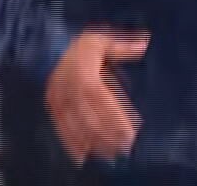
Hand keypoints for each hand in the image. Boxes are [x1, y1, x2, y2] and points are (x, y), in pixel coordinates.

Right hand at [46, 30, 147, 164]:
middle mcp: (69, 87)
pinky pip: (61, 128)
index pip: (101, 99)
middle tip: (125, 147)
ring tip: (111, 153)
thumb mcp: (104, 41)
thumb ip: (124, 46)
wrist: (51, 47)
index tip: (130, 133)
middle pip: (89, 117)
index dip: (115, 118)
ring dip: (93, 142)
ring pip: (75, 126)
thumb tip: (146, 43)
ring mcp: (58, 98)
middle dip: (107, 135)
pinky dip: (72, 143)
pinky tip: (84, 156)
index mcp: (83, 71)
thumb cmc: (84, 46)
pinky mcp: (52, 106)